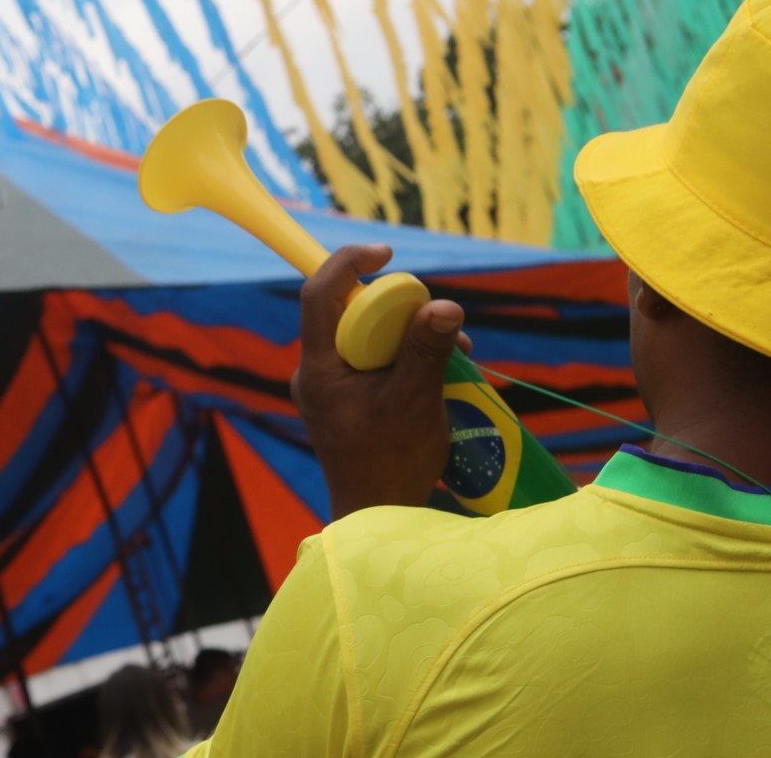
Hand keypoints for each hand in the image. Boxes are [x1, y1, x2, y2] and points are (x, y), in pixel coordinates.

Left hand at [291, 244, 467, 519]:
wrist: (379, 517)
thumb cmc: (392, 464)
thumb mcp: (415, 402)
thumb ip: (427, 351)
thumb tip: (444, 305)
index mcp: (318, 368)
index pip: (319, 294)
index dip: (348, 263)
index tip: (385, 253)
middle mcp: (316, 372)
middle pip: (348, 313)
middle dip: (396, 307)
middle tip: (436, 318)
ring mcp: (330, 388)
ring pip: (365, 338)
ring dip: (408, 336)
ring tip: (455, 355)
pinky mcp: (346, 401)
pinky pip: (372, 362)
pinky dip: (404, 359)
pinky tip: (442, 375)